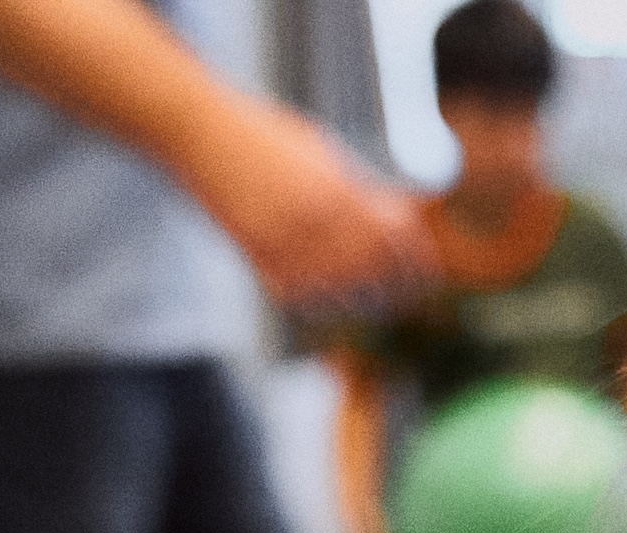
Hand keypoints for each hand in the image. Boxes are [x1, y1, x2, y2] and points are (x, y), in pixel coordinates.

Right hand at [170, 96, 433, 306]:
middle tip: (405, 295)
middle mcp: (316, 223)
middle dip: (395, 285)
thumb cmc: (263, 135)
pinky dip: (322, 303)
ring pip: (342, 293)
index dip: (416, 258)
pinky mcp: (258, 261)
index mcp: (338, 191)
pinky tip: (331, 299)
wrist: (202, 135)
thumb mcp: (321, 153)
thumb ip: (354, 188)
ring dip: (362, 299)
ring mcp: (286, 245)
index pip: (396, 237)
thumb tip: (391, 220)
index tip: (425, 272)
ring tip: (375, 302)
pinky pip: (303, 299)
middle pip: (374, 271)